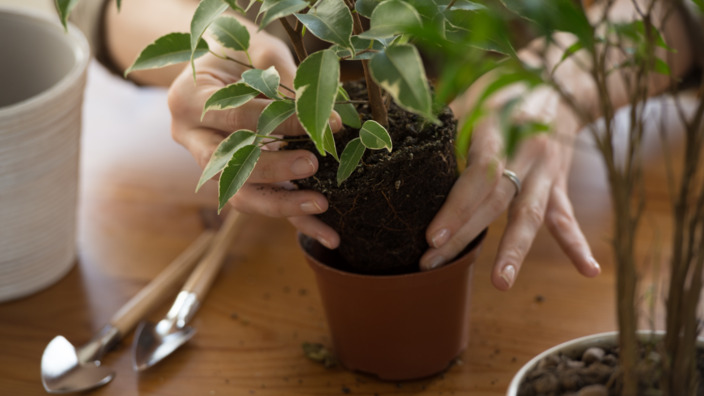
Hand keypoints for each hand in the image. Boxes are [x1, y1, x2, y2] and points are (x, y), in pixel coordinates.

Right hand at [168, 32, 341, 248]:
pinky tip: (327, 235)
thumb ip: (282, 72)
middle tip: (312, 164)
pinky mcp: (236, 178)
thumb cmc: (235, 50)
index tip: (324, 123)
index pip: (237, 118)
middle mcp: (192, 138)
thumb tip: (322, 110)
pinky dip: (296, 219)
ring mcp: (211, 163)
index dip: (281, 122)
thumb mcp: (254, 46)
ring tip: (321, 205)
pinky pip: (265, 202)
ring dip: (282, 203)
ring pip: (241, 195)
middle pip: (228, 167)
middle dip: (272, 170)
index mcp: (188, 101)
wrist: (213, 62)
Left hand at [420, 89, 600, 289]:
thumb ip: (444, 122)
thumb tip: (402, 145)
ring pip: (531, 214)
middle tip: (433, 262)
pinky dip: (576, 244)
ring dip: (514, 250)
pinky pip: (566, 216)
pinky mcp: (558, 183)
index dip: (457, 206)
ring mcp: (547, 170)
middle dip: (466, 235)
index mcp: (501, 126)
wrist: (560, 82)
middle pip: (497, 200)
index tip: (433, 236)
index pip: (480, 172)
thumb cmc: (504, 90)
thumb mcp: (472, 93)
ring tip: (501, 283)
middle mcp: (527, 151)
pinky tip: (588, 271)